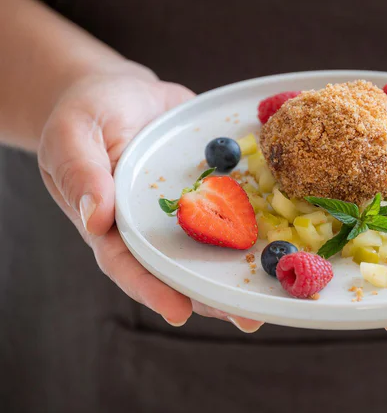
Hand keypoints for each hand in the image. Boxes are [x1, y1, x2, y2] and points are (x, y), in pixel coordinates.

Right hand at [38, 73, 262, 331]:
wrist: (124, 93)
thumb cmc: (86, 114)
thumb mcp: (72, 134)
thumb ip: (82, 173)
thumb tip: (96, 219)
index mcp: (113, 225)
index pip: (129, 264)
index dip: (153, 289)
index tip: (178, 312)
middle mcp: (153, 229)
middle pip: (180, 270)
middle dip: (213, 297)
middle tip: (248, 319)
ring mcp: (187, 213)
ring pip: (213, 248)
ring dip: (242, 272)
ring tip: (275, 295)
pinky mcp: (213, 191)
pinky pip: (235, 209)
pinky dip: (260, 224)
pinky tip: (288, 238)